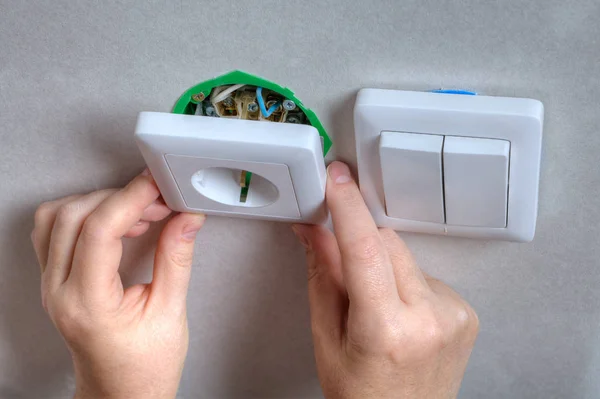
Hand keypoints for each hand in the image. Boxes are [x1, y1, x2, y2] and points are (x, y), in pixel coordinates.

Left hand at [31, 170, 205, 398]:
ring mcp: (52, 285)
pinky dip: (83, 215)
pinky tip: (114, 223)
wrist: (121, 393)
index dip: (131, 199)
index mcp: (88, 303)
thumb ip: (176, 258)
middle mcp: (60, 291)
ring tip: (137, 212)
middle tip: (157, 201)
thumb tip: (186, 219)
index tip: (157, 185)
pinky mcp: (55, 281)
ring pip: (55, 218)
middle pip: (73, 216)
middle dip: (119, 197)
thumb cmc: (143, 367)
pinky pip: (53, 231)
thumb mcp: (170, 312)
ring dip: (97, 202)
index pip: (99, 231)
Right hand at [292, 162, 478, 398]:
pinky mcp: (465, 311)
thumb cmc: (362, 395)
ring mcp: (453, 314)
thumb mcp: (327, 339)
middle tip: (347, 276)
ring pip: (406, 256)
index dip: (347, 207)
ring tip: (378, 308)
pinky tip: (402, 312)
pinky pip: (426, 272)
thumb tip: (314, 231)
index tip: (337, 180)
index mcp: (386, 329)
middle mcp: (429, 319)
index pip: (365, 249)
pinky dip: (407, 282)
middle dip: (361, 245)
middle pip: (387, 243)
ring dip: (385, 267)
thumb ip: (322, 277)